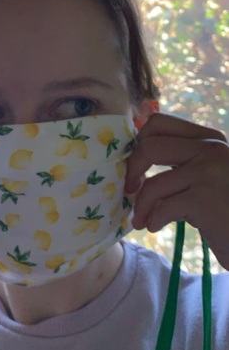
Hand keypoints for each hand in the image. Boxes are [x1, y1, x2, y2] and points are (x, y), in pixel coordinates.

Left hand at [124, 113, 228, 268]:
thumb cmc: (226, 208)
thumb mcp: (208, 174)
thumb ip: (182, 161)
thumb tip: (136, 158)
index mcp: (210, 139)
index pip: (159, 122)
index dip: (139, 142)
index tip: (137, 164)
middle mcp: (211, 149)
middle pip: (149, 147)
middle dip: (132, 170)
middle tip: (130, 189)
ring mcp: (207, 173)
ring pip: (152, 184)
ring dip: (141, 206)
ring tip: (142, 220)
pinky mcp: (203, 200)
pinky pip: (161, 208)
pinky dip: (153, 220)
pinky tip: (155, 227)